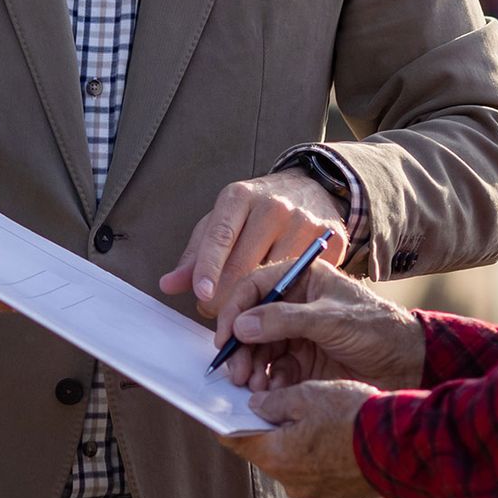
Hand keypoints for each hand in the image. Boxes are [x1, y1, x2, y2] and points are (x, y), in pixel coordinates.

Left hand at [160, 169, 347, 316]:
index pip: (220, 236)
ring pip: (274, 279)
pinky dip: (289, 297)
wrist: (310, 188)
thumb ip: (195, 255)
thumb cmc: (256, 210)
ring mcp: (304, 223)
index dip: (209, 268)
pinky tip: (279, 298)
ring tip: (245, 306)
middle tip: (215, 309)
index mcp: (240, 197)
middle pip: (245, 265)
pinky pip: (303, 281)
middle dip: (225, 296)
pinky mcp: (330, 240)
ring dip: (256, 303)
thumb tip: (167, 285)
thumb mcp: (222, 221)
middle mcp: (274, 206)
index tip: (201, 294)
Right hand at [213, 260, 423, 391]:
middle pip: (253, 322)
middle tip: (235, 372)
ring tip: (251, 386)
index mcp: (303, 280)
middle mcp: (295, 305)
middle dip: (241, 347)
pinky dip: (268, 381)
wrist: (410, 364)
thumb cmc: (378, 329)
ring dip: (252, 367)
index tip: (225, 337)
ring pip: (261, 349)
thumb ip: (285, 320)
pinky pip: (276, 370)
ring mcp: (298, 334)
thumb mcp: (331, 320)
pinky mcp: (304, 362)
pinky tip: (269, 391)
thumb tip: (242, 325)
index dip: (235, 309)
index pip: (256, 286)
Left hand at [220, 380, 379, 497]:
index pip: (236, 440)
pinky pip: (321, 473)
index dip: (228, 422)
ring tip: (318, 417)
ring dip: (300, 442)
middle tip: (280, 402)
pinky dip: (323, 455)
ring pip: (296, 462)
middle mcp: (292, 482)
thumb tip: (256, 404)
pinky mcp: (339, 496)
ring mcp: (317, 493)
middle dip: (271, 428)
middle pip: (268, 451)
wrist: (401, 447)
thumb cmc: (352, 417)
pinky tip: (338, 435)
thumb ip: (275, 401)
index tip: (223, 409)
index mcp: (276, 456)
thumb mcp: (308, 395)